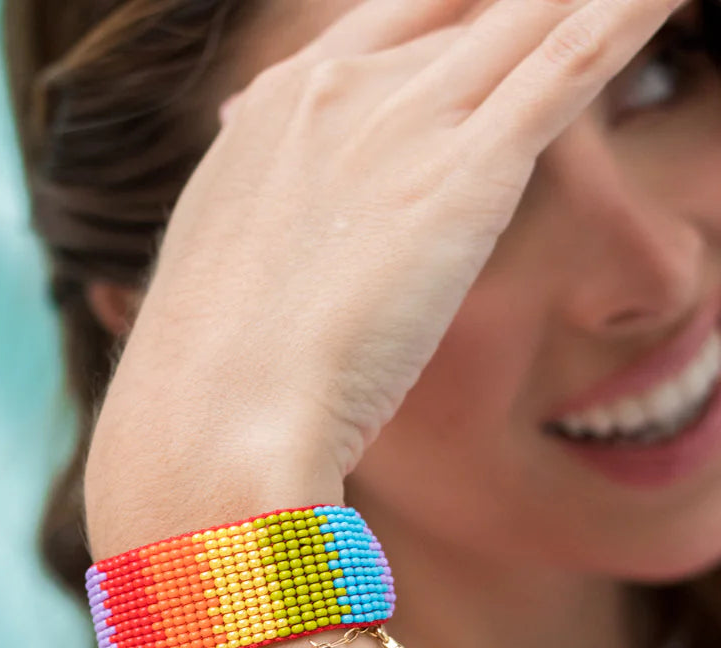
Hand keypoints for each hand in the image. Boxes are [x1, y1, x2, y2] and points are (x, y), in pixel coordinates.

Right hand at [90, 0, 688, 495]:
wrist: (209, 417)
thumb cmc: (208, 386)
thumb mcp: (229, 288)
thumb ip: (276, 247)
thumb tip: (293, 280)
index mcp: (273, 113)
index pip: (390, 26)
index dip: (454, 19)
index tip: (493, 28)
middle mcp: (337, 90)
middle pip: (464, 10)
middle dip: (523, 12)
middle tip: (581, 14)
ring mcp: (402, 121)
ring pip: (524, 17)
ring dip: (585, 5)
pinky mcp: (467, 173)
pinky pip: (571, 61)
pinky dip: (629, 17)